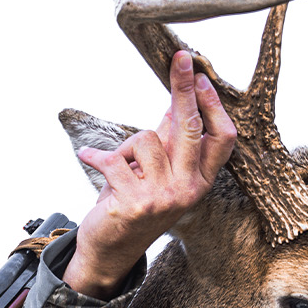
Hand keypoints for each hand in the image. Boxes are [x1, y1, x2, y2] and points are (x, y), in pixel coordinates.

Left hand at [64, 50, 236, 297]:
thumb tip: (178, 98)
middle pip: (190, 128)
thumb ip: (170, 139)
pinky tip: (87, 158)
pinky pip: (113, 159)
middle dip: (184, 88)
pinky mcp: (134, 204)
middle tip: (181, 58)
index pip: (220, 138)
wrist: (112, 249)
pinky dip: (95, 155)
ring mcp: (163, 198)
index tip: (201, 75)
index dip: (213, 105)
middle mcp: (188, 189)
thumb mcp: (161, 172)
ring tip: (119, 167)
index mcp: (201, 181)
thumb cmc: (137, 202)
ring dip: (124, 148)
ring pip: (144, 139)